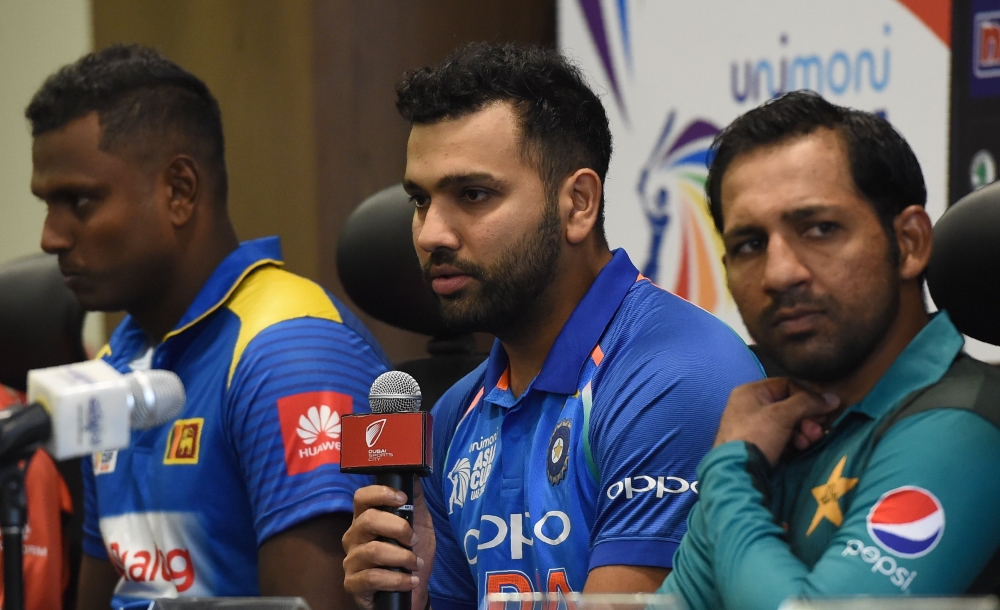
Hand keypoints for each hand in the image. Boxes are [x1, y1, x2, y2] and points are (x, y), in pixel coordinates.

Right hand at [343, 481, 435, 609]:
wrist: (411, 592)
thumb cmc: (411, 556)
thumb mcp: (419, 526)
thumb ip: (415, 502)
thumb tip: (413, 474)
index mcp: (366, 519)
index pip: (361, 497)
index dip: (380, 493)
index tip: (402, 499)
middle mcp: (354, 537)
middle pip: (368, 520)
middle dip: (398, 528)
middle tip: (414, 540)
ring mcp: (351, 561)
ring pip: (373, 551)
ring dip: (402, 557)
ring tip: (416, 564)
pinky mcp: (352, 584)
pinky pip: (372, 578)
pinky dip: (397, 580)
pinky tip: (410, 581)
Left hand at [714, 378, 839, 463]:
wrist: (738, 472)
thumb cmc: (757, 436)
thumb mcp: (781, 415)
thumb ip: (807, 403)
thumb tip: (833, 398)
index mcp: (750, 392)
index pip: (786, 385)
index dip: (807, 396)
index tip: (824, 410)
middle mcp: (750, 405)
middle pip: (789, 406)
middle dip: (807, 418)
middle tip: (817, 431)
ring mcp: (753, 426)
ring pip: (787, 423)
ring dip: (803, 432)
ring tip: (809, 442)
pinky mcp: (758, 444)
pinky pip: (782, 437)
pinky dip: (794, 442)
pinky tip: (800, 449)